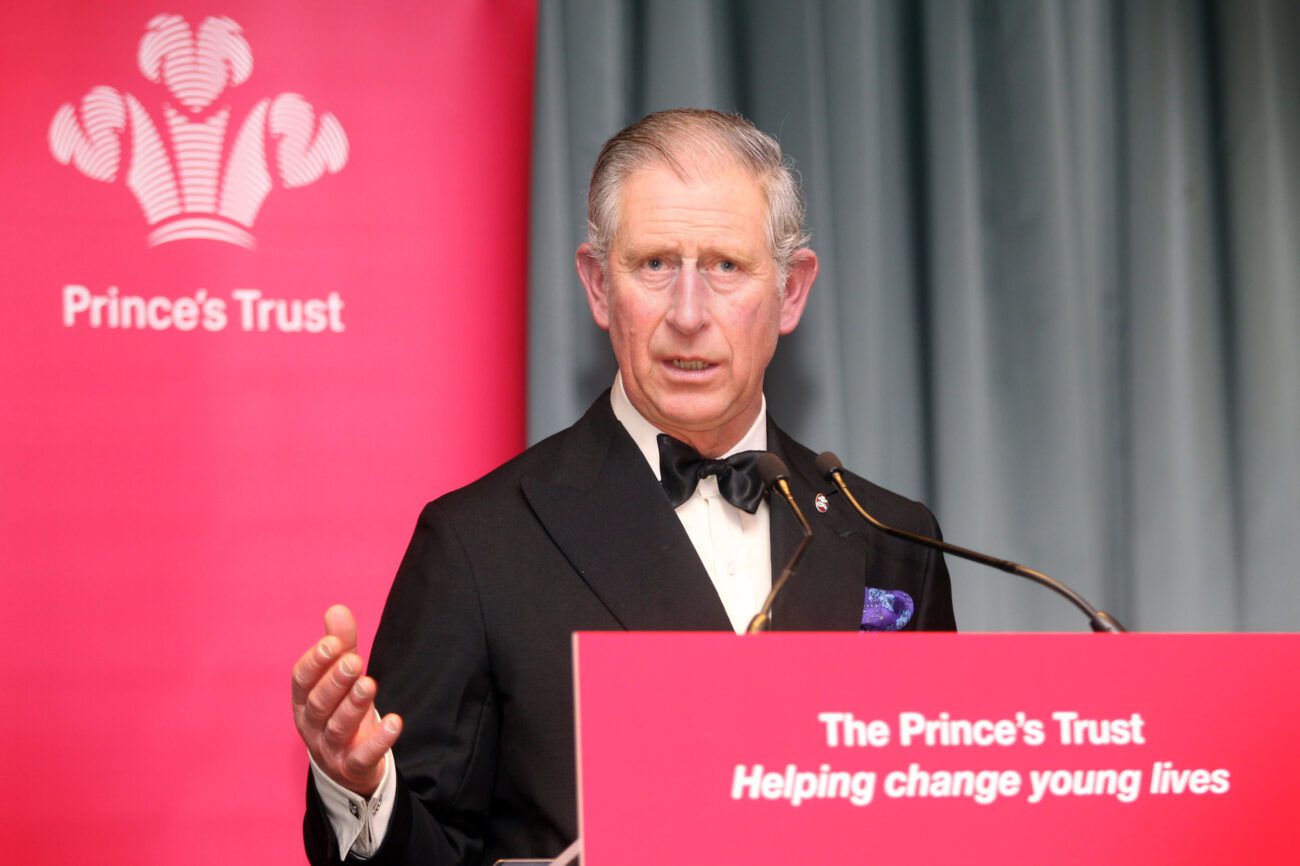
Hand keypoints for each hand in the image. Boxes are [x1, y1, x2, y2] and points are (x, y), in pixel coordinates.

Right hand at [292, 605, 402, 797]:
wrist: (347, 765)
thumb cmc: (340, 710)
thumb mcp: (341, 678)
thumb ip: (341, 645)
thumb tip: (337, 609)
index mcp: (304, 700)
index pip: (302, 681)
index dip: (315, 662)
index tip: (333, 643)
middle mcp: (312, 726)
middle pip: (318, 705)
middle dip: (334, 682)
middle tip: (354, 662)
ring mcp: (330, 749)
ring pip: (337, 728)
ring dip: (353, 706)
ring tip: (369, 685)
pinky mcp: (352, 767)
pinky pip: (362, 757)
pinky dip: (378, 741)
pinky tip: (394, 722)